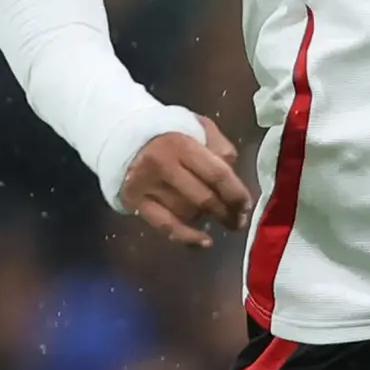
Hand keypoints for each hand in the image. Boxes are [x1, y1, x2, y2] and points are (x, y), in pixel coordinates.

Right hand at [123, 118, 253, 246]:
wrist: (123, 136)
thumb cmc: (169, 133)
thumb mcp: (197, 127)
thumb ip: (218, 146)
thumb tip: (233, 176)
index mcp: (181, 144)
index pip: (216, 174)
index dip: (236, 194)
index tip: (246, 206)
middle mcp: (163, 165)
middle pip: (204, 198)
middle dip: (226, 213)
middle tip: (238, 221)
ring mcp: (147, 185)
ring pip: (187, 212)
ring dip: (206, 219)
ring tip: (217, 217)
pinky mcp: (135, 201)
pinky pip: (165, 225)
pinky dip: (186, 237)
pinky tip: (204, 242)